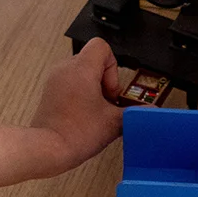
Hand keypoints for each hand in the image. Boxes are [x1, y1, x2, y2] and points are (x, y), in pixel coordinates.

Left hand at [30, 38, 122, 173]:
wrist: (47, 150)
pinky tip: (84, 117)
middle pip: (93, 61)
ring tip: (96, 112)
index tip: (112, 90)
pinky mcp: (50, 93)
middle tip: (107, 104)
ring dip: (93, 89)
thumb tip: (149, 113)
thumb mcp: (114, 122)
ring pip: (82, 73)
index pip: (101, 46)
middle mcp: (65, 69)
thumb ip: (134, 114)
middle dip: (105, 82)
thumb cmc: (75, 133)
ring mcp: (55, 80)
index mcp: (81, 68)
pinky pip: (70, 84)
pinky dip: (80, 95)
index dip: (113, 66)